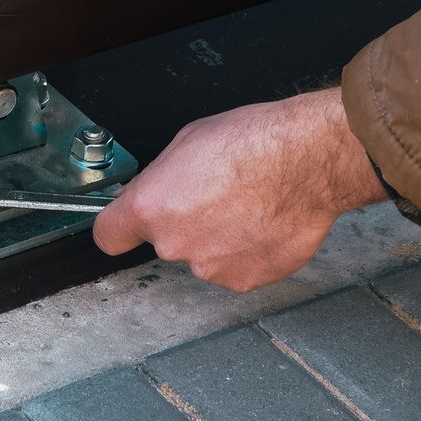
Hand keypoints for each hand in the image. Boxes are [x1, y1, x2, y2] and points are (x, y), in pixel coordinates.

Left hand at [94, 88, 387, 291]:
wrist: (311, 161)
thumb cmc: (257, 142)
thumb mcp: (189, 141)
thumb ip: (161, 179)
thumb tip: (155, 190)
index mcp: (151, 207)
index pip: (108, 236)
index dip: (120, 227)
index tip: (128, 224)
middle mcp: (175, 244)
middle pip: (164, 242)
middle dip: (182, 223)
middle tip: (214, 197)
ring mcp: (210, 267)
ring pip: (203, 256)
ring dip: (217, 239)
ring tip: (246, 206)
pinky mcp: (244, 280)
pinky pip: (235, 267)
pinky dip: (247, 252)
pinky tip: (262, 223)